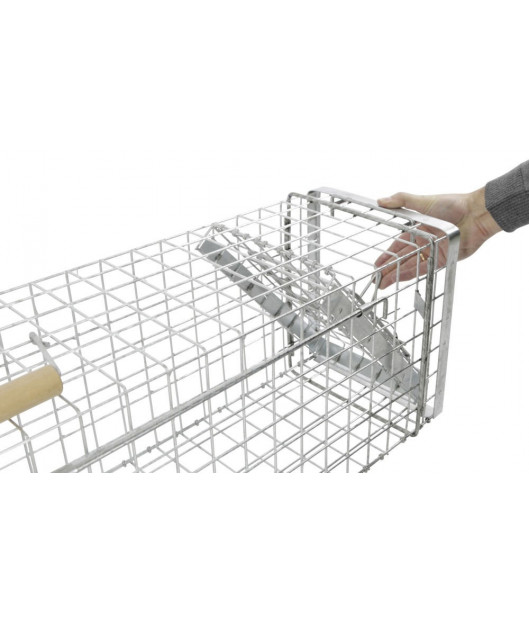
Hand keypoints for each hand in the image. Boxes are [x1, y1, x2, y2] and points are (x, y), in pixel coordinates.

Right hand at [374, 188, 500, 288]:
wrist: (475, 213)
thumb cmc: (453, 204)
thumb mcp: (423, 201)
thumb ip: (401, 200)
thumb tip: (381, 201)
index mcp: (418, 228)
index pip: (398, 245)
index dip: (386, 255)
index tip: (376, 264)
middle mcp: (424, 241)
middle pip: (402, 258)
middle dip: (388, 269)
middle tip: (376, 279)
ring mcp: (433, 251)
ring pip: (410, 266)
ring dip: (396, 275)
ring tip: (383, 284)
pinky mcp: (443, 259)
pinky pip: (424, 268)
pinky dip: (411, 274)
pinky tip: (399, 279)